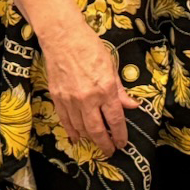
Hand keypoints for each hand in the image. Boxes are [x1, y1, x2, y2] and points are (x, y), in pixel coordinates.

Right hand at [42, 23, 140, 153]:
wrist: (63, 38)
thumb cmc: (90, 48)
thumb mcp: (112, 67)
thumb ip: (120, 91)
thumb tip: (132, 106)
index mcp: (106, 89)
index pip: (115, 119)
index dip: (120, 134)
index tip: (122, 143)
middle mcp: (88, 98)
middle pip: (97, 129)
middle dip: (105, 143)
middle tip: (110, 151)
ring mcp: (70, 100)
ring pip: (80, 128)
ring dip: (89, 139)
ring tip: (97, 144)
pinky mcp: (57, 98)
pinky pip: (65, 120)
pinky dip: (72, 131)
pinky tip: (77, 137)